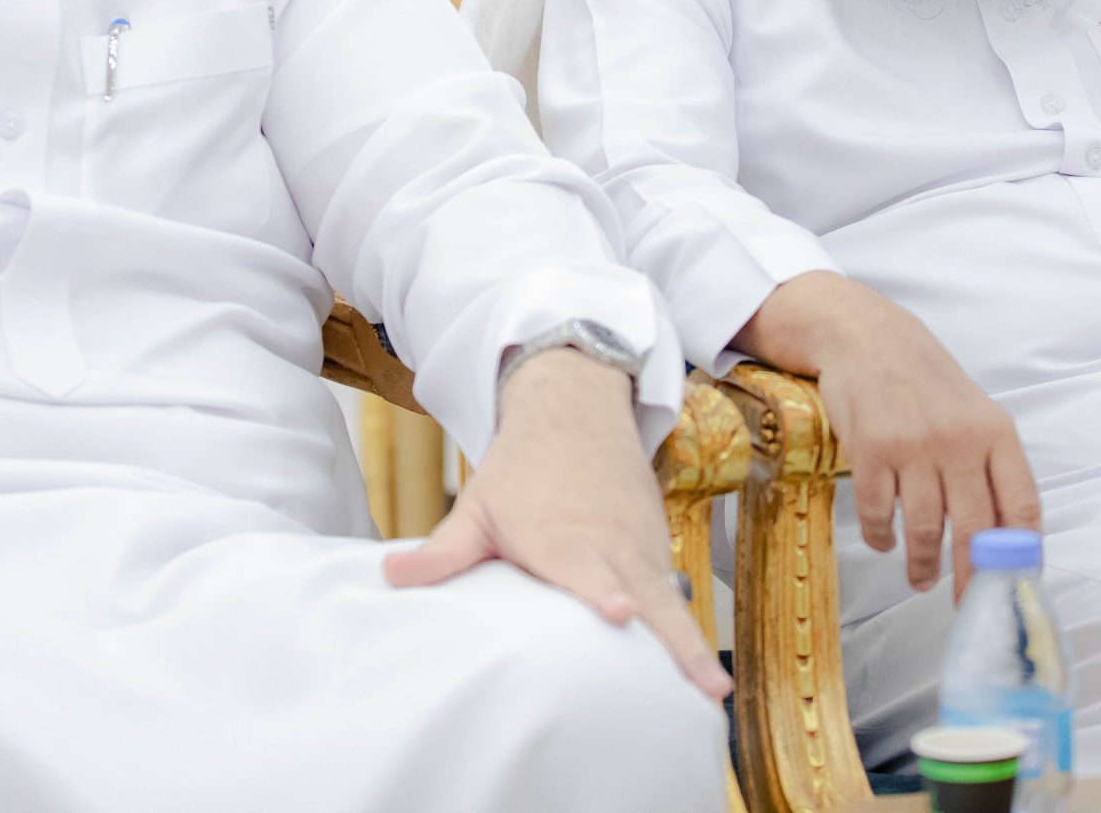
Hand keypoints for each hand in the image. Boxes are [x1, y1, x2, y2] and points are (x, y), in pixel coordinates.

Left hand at [383, 349, 730, 699]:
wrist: (576, 411)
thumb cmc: (522, 469)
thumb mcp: (478, 506)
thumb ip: (443, 551)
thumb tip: (388, 576)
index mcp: (562, 538)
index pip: (586, 569)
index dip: (602, 592)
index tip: (617, 611)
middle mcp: (609, 546)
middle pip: (648, 599)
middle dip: (676, 641)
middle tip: (704, 685)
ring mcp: (640, 548)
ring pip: (671, 600)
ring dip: (692, 642)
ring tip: (712, 690)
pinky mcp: (657, 550)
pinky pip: (673, 593)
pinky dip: (688, 626)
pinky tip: (701, 672)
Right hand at [736, 272, 1037, 595]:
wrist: (867, 338)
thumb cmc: (925, 383)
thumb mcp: (972, 413)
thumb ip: (990, 467)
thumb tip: (1005, 538)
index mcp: (996, 433)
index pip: (1022, 506)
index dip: (1022, 555)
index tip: (1017, 585)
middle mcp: (959, 441)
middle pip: (975, 529)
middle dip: (972, 577)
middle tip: (968, 603)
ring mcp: (914, 446)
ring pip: (927, 528)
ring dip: (924, 564)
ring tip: (921, 579)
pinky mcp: (871, 450)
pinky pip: (880, 514)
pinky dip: (883, 537)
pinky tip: (886, 542)